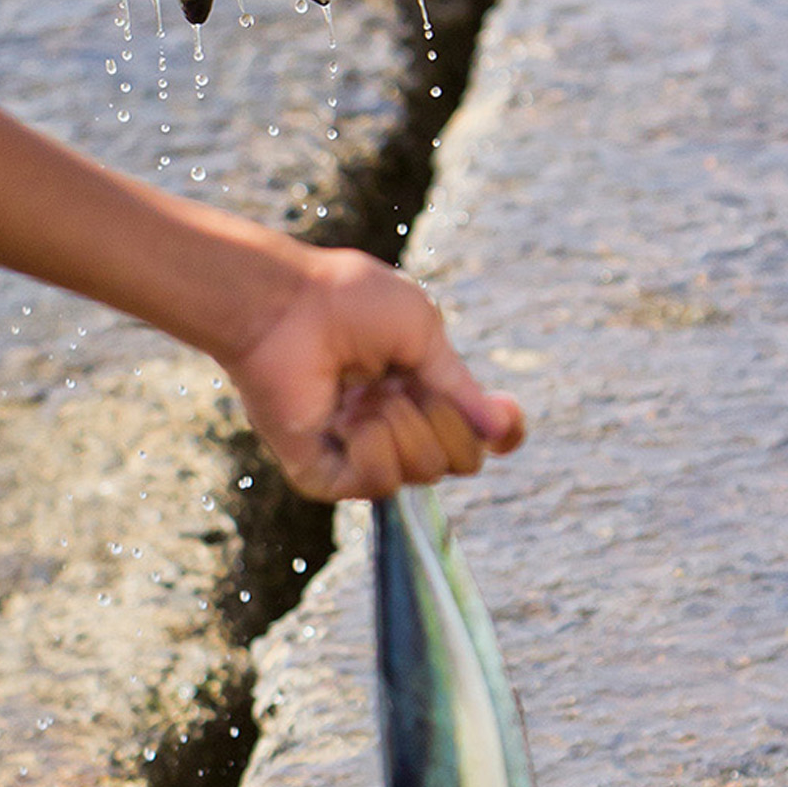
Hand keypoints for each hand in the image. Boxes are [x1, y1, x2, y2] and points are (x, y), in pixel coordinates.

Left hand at [224, 246, 525, 502]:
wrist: (283, 304)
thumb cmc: (347, 300)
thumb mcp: (420, 329)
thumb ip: (460, 385)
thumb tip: (501, 429)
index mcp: (417, 386)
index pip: (475, 435)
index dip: (499, 433)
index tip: (504, 413)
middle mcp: (394, 422)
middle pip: (458, 460)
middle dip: (444, 421)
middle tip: (405, 384)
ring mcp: (359, 450)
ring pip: (422, 475)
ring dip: (405, 429)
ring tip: (368, 396)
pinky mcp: (325, 471)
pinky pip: (377, 486)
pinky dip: (373, 450)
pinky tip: (351, 419)